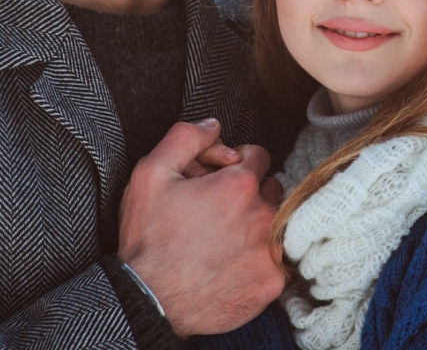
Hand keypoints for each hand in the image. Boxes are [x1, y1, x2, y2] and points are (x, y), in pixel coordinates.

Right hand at [117, 119, 285, 336]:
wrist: (147, 302)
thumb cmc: (148, 239)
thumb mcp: (151, 174)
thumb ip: (185, 137)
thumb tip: (215, 124)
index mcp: (240, 185)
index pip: (259, 156)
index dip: (235, 165)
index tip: (218, 181)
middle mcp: (264, 216)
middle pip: (273, 189)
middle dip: (251, 194)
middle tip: (220, 212)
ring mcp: (272, 252)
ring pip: (279, 225)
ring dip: (259, 227)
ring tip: (226, 240)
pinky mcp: (273, 283)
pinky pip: (278, 261)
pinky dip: (260, 261)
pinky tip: (233, 266)